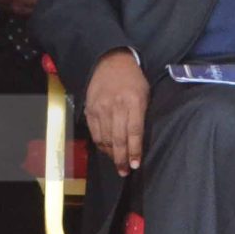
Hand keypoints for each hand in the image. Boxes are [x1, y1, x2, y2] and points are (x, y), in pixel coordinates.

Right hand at [83, 50, 148, 173]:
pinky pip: (94, 132)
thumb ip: (141, 115)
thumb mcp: (145, 93)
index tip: (135, 165)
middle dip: (121, 158)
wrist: (110, 62)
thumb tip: (139, 140)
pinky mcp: (90, 109)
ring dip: (111, 154)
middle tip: (125, 171)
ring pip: (104, 138)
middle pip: (118, 138)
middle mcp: (115, 106)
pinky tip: (107, 150)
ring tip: (117, 164)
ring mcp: (100, 108)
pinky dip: (100, 144)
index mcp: (133, 101)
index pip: (134, 132)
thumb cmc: (133, 79)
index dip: (134, 150)